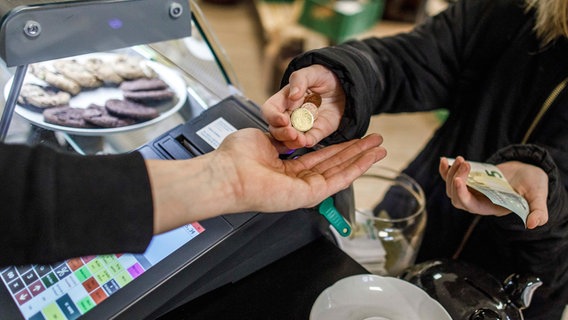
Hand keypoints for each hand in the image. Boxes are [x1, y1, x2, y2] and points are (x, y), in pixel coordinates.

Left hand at [148, 128, 386, 233]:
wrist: (228, 172)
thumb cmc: (237, 157)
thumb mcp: (265, 138)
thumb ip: (283, 137)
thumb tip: (292, 131)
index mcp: (286, 168)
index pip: (319, 157)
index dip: (338, 146)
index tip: (353, 138)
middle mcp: (297, 180)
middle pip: (334, 164)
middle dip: (356, 152)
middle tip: (375, 141)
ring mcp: (304, 189)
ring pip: (340, 172)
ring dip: (362, 159)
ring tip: (380, 147)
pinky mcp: (309, 195)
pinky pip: (338, 180)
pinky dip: (356, 168)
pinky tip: (370, 158)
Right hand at [261, 64, 344, 148]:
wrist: (341, 86)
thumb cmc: (322, 77)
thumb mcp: (311, 72)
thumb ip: (299, 80)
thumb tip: (293, 95)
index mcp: (283, 100)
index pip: (269, 110)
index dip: (273, 116)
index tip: (283, 119)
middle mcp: (288, 115)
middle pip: (276, 129)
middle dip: (282, 133)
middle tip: (292, 133)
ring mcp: (301, 126)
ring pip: (289, 139)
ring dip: (292, 142)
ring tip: (300, 140)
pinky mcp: (315, 133)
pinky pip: (308, 141)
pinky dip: (306, 143)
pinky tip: (307, 141)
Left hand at [439, 156, 548, 228]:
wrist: (528, 172)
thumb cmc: (533, 186)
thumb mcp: (538, 197)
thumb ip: (538, 211)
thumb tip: (534, 224)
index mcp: (491, 208)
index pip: (470, 205)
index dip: (462, 195)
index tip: (459, 180)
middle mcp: (477, 201)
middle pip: (456, 196)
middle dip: (456, 179)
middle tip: (465, 162)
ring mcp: (471, 190)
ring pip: (452, 186)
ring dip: (452, 172)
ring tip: (461, 159)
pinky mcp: (468, 179)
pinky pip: (450, 177)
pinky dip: (445, 170)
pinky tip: (444, 160)